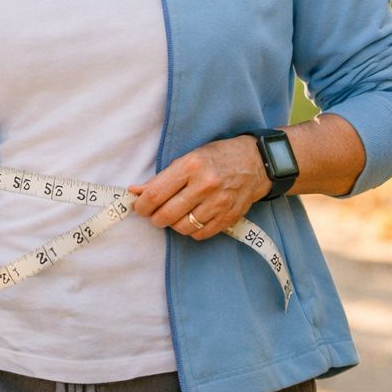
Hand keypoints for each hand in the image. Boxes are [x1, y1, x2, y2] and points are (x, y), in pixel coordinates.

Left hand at [128, 135, 269, 239]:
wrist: (256, 162)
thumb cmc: (218, 157)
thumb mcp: (188, 158)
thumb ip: (162, 178)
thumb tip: (135, 192)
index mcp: (191, 166)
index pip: (156, 194)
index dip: (142, 205)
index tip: (139, 207)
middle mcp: (205, 185)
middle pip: (167, 214)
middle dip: (155, 218)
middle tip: (154, 214)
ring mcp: (219, 203)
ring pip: (182, 227)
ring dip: (173, 224)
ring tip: (175, 214)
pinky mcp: (228, 217)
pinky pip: (200, 233)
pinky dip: (191, 230)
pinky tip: (192, 219)